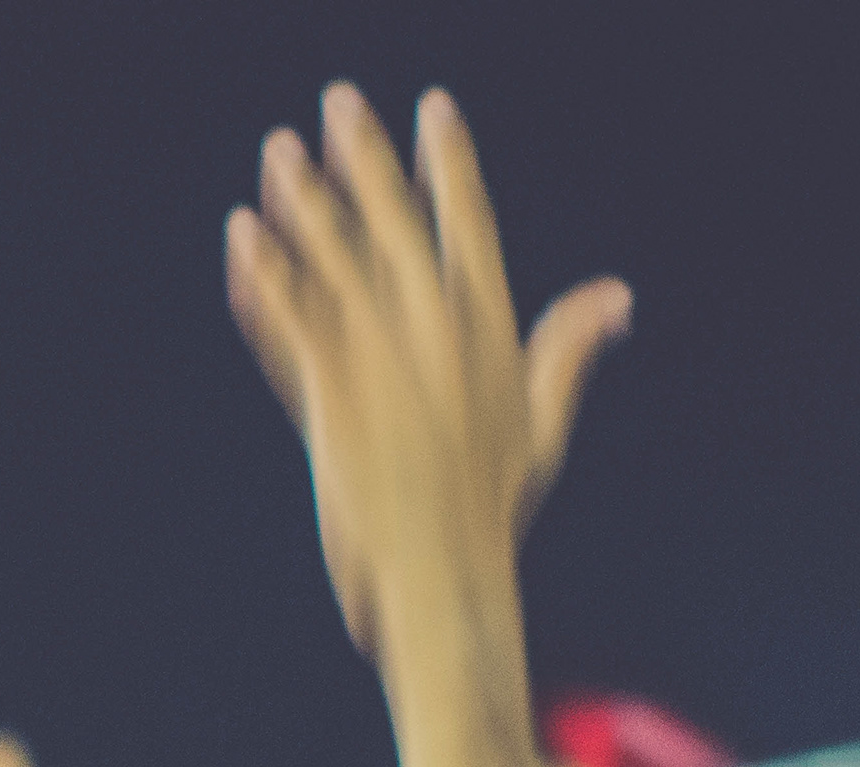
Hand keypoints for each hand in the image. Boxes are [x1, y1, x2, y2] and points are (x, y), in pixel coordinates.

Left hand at [222, 87, 630, 660]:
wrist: (442, 574)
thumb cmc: (492, 506)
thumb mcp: (542, 422)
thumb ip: (568, 346)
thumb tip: (616, 294)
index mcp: (490, 331)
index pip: (470, 225)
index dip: (449, 164)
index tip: (433, 108)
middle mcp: (439, 337)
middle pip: (397, 226)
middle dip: (369, 158)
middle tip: (339, 100)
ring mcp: (382, 366)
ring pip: (336, 264)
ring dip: (304, 203)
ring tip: (278, 152)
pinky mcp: (332, 398)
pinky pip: (291, 322)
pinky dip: (265, 279)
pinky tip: (243, 237)